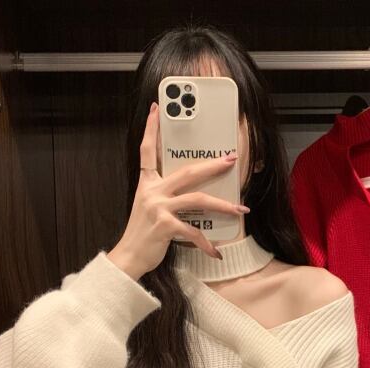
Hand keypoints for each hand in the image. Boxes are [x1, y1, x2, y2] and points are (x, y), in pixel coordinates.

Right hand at [107, 101, 249, 279]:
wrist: (129, 257)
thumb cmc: (144, 234)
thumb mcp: (150, 208)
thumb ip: (166, 196)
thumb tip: (195, 193)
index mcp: (147, 184)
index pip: (147, 150)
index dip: (151, 129)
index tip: (157, 108)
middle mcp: (152, 191)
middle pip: (187, 172)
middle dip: (212, 165)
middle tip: (230, 160)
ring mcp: (158, 208)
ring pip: (197, 199)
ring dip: (222, 204)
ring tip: (240, 209)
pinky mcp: (164, 226)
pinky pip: (193, 232)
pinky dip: (207, 244)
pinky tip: (216, 252)